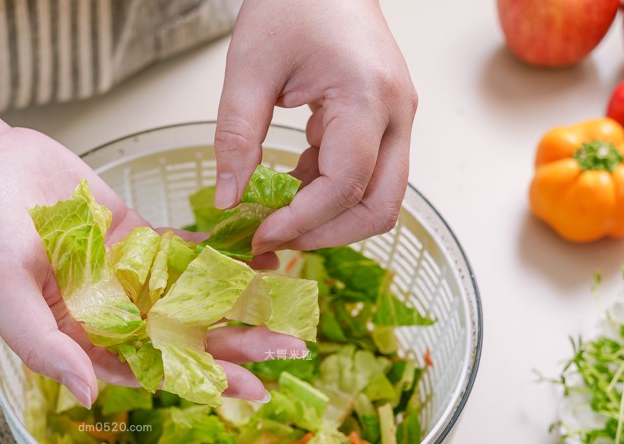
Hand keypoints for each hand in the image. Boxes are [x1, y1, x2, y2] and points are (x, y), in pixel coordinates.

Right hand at [0, 127, 304, 405]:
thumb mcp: (4, 296)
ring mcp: (125, 274)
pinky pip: (182, 250)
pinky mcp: (135, 236)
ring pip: (190, 296)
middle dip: (233, 346)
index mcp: (80, 338)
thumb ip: (45, 346)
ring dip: (235, 304)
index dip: (198, 380)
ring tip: (285, 310)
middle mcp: (109, 312)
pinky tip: (256, 259)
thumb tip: (88, 392)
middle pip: (181, 336)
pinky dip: (218, 256)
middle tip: (284, 353)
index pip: (149, 366)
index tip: (246, 390)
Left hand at [214, 0, 417, 253]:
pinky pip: (367, 178)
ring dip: (330, 218)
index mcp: (368, 97)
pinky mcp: (385, 123)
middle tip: (274, 239)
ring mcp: (396, 120)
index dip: (302, 222)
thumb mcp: (250, 67)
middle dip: (327, 235)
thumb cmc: (295, 2)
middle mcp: (396, 114)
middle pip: (379, 207)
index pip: (344, 186)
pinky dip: (329, 194)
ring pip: (378, 199)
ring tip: (277, 215)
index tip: (260, 235)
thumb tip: (228, 198)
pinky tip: (289, 186)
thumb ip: (236, 136)